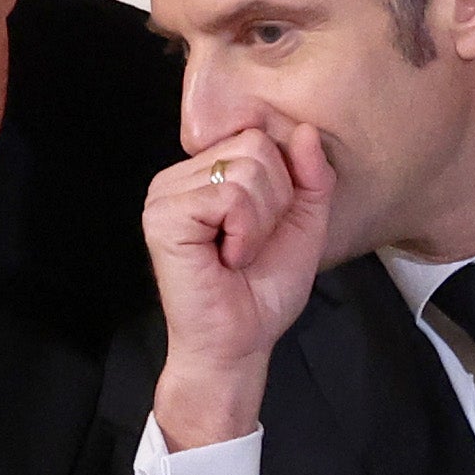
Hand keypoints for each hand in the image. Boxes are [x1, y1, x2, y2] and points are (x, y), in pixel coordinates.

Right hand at [144, 122, 337, 449]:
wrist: (239, 344)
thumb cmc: (262, 291)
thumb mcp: (304, 222)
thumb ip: (311, 175)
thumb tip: (307, 130)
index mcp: (204, 172)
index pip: (260, 137)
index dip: (283, 184)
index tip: (265, 229)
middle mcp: (178, 176)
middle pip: (255, 145)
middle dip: (274, 201)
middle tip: (251, 244)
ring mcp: (165, 194)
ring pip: (246, 170)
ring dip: (260, 222)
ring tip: (238, 253)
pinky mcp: (163, 216)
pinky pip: (229, 196)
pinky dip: (244, 232)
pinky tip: (227, 258)